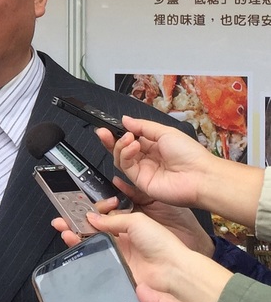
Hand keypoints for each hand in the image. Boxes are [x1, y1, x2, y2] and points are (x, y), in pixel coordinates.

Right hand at [74, 176, 215, 258]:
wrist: (173, 268)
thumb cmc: (163, 242)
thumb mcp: (137, 220)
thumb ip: (112, 219)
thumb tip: (92, 217)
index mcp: (129, 220)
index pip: (103, 213)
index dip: (89, 209)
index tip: (78, 206)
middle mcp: (122, 235)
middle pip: (93, 227)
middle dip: (76, 221)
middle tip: (63, 217)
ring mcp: (117, 250)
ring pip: (90, 241)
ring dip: (75, 233)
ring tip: (64, 227)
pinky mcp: (114, 265)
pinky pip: (93, 256)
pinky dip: (80, 248)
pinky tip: (72, 240)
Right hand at [96, 117, 212, 207]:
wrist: (199, 176)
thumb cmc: (189, 154)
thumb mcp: (165, 132)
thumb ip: (142, 126)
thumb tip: (125, 120)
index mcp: (154, 146)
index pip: (131, 139)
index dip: (119, 133)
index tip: (109, 126)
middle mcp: (147, 159)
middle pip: (122, 150)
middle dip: (111, 140)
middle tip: (103, 132)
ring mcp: (143, 171)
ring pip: (121, 158)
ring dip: (120, 146)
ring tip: (128, 138)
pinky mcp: (140, 182)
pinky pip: (126, 167)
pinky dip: (126, 154)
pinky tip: (133, 146)